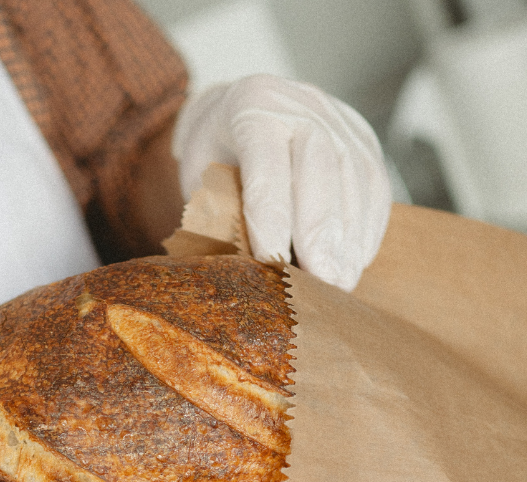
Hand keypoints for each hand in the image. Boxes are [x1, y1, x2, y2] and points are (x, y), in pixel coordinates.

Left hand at [174, 74, 388, 290]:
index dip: (270, 218)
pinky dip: (368, 226)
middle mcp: (302, 106)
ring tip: (341, 280)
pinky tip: (357, 259)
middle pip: (320, 169)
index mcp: (252, 108)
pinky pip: (376, 182)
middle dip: (321, 232)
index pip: (266, 167)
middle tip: (322, 280)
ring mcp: (339, 117)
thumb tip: (241, 265)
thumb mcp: (201, 174)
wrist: (241, 104)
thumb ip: (219, 210)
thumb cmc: (216, 149)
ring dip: (350, 236)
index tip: (273, 261)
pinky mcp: (364, 135)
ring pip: (356, 177)